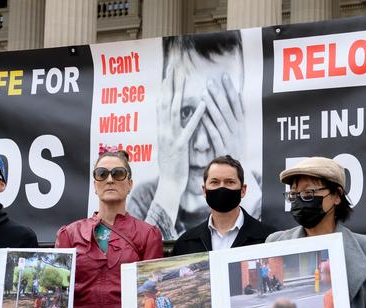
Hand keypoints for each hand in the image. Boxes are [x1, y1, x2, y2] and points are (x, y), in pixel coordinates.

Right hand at [154, 62, 205, 222]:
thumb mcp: (168, 143)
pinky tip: (204, 103)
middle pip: (166, 101)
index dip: (165, 86)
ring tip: (184, 77)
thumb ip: (170, 129)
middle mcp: (164, 130)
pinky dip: (197, 115)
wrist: (169, 184)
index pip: (162, 102)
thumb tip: (172, 116)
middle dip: (170, 83)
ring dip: (180, 93)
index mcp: (161, 129)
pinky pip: (189, 128)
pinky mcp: (181, 146)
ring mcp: (171, 137)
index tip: (170, 71)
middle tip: (174, 66)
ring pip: (174, 111)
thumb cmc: (171, 165)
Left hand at [202, 73, 244, 159]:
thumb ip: (238, 112)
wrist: (233, 169)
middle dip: (219, 94)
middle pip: (228, 109)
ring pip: (221, 120)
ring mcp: (229, 139)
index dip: (230, 89)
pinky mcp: (222, 148)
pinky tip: (201, 115)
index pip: (236, 103)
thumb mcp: (240, 129)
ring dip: (212, 106)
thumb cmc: (233, 146)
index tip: (224, 76)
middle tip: (210, 81)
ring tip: (203, 93)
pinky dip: (208, 124)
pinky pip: (215, 134)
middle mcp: (236, 130)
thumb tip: (238, 94)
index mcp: (240, 123)